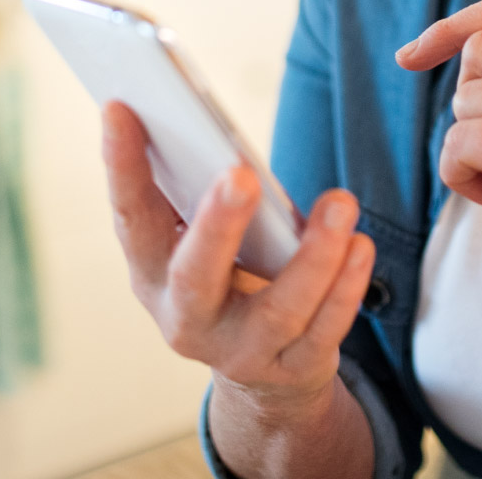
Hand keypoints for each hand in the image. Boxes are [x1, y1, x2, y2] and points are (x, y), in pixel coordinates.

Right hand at [101, 101, 374, 412]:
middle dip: (217, 225)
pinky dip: (346, 285)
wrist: (265, 374)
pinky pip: (326, 328)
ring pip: (279, 309)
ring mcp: (242, 352)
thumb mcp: (210, 243)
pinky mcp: (295, 370)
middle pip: (196, 275)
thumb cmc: (235, 279)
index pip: (132, 219)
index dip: (121, 167)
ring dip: (313, 255)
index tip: (121, 107)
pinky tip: (360, 245)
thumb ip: (211, 200)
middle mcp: (187, 321)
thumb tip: (225, 143)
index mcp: (154, 276)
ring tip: (340, 203)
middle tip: (239, 173)